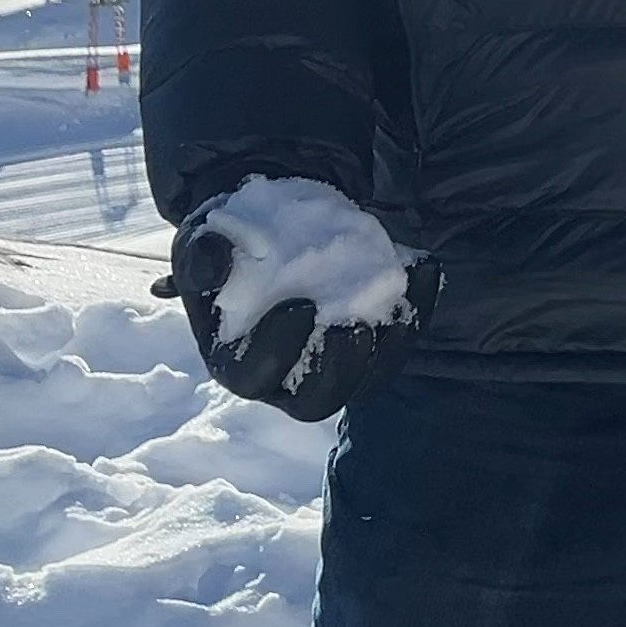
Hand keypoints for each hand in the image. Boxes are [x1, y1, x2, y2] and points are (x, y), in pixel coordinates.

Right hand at [156, 176, 436, 421]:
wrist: (265, 227)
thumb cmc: (228, 242)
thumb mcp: (203, 239)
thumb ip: (203, 253)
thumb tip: (213, 261)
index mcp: (236, 361)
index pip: (251, 375)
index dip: (276, 350)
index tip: (299, 307)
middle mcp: (285, 376)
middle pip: (314, 399)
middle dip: (337, 368)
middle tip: (353, 328)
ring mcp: (332, 364)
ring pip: (365, 379)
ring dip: (386, 347)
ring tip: (394, 301)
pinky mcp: (370, 344)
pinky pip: (398, 342)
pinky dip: (415, 307)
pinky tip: (422, 266)